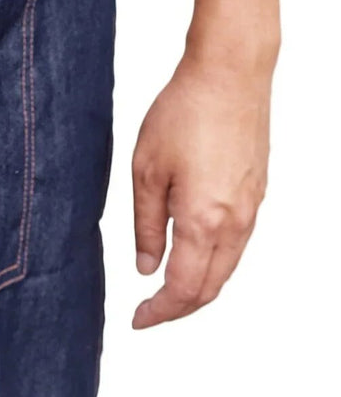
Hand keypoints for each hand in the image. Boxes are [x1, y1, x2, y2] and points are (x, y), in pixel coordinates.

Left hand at [130, 49, 271, 328]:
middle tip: (149, 312)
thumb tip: (146, 267)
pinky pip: (237, 244)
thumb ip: (146, 223)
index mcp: (204, 221)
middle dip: (180, 307)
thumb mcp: (146, 168)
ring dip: (198, 286)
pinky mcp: (257, 192)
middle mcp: (235, 223)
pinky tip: (193, 252)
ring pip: (227, 268)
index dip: (160, 311)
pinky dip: (214, 261)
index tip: (138, 320)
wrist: (229, 76)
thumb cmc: (183, 113)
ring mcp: (252, 209)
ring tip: (166, 288)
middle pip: (210, 286)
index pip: (184, 288)